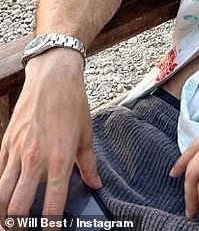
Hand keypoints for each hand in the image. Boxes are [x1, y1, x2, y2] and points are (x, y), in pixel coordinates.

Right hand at [0, 51, 100, 220]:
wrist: (53, 76)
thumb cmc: (72, 103)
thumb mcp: (87, 133)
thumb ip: (89, 163)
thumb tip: (95, 184)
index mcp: (60, 160)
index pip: (51, 207)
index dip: (50, 227)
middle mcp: (35, 160)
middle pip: (18, 208)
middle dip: (19, 228)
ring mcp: (17, 152)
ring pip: (1, 195)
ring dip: (2, 215)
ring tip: (7, 225)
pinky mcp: (6, 144)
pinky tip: (3, 198)